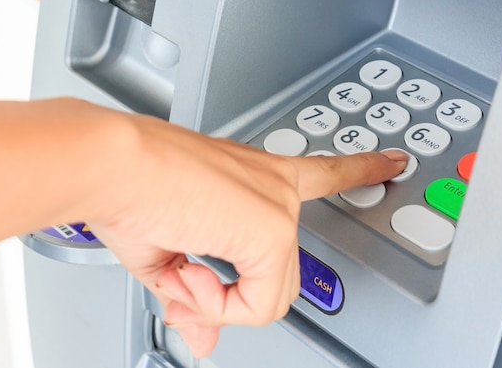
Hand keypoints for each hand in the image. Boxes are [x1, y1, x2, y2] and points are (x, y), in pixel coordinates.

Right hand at [88, 115, 406, 357]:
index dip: (360, 168)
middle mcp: (275, 187)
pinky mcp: (270, 229)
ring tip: (179, 269)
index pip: (323, 171)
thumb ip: (195, 298)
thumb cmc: (131, 188)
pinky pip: (258, 302)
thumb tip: (203, 341)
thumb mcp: (166, 254)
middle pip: (279, 276)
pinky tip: (188, 271)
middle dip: (227, 297)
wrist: (111, 163)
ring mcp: (277, 208)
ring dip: (215, 297)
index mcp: (256, 177)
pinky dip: (217, 302)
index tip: (390, 161)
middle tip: (184, 288)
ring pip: (271, 293)